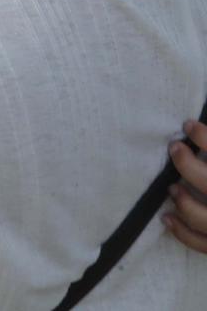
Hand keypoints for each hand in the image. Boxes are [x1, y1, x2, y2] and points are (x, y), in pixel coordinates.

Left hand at [168, 119, 206, 252]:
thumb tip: (199, 130)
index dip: (206, 138)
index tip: (189, 125)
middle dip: (188, 165)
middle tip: (175, 148)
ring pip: (205, 218)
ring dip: (184, 202)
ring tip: (172, 187)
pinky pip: (202, 244)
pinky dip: (182, 232)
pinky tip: (167, 217)